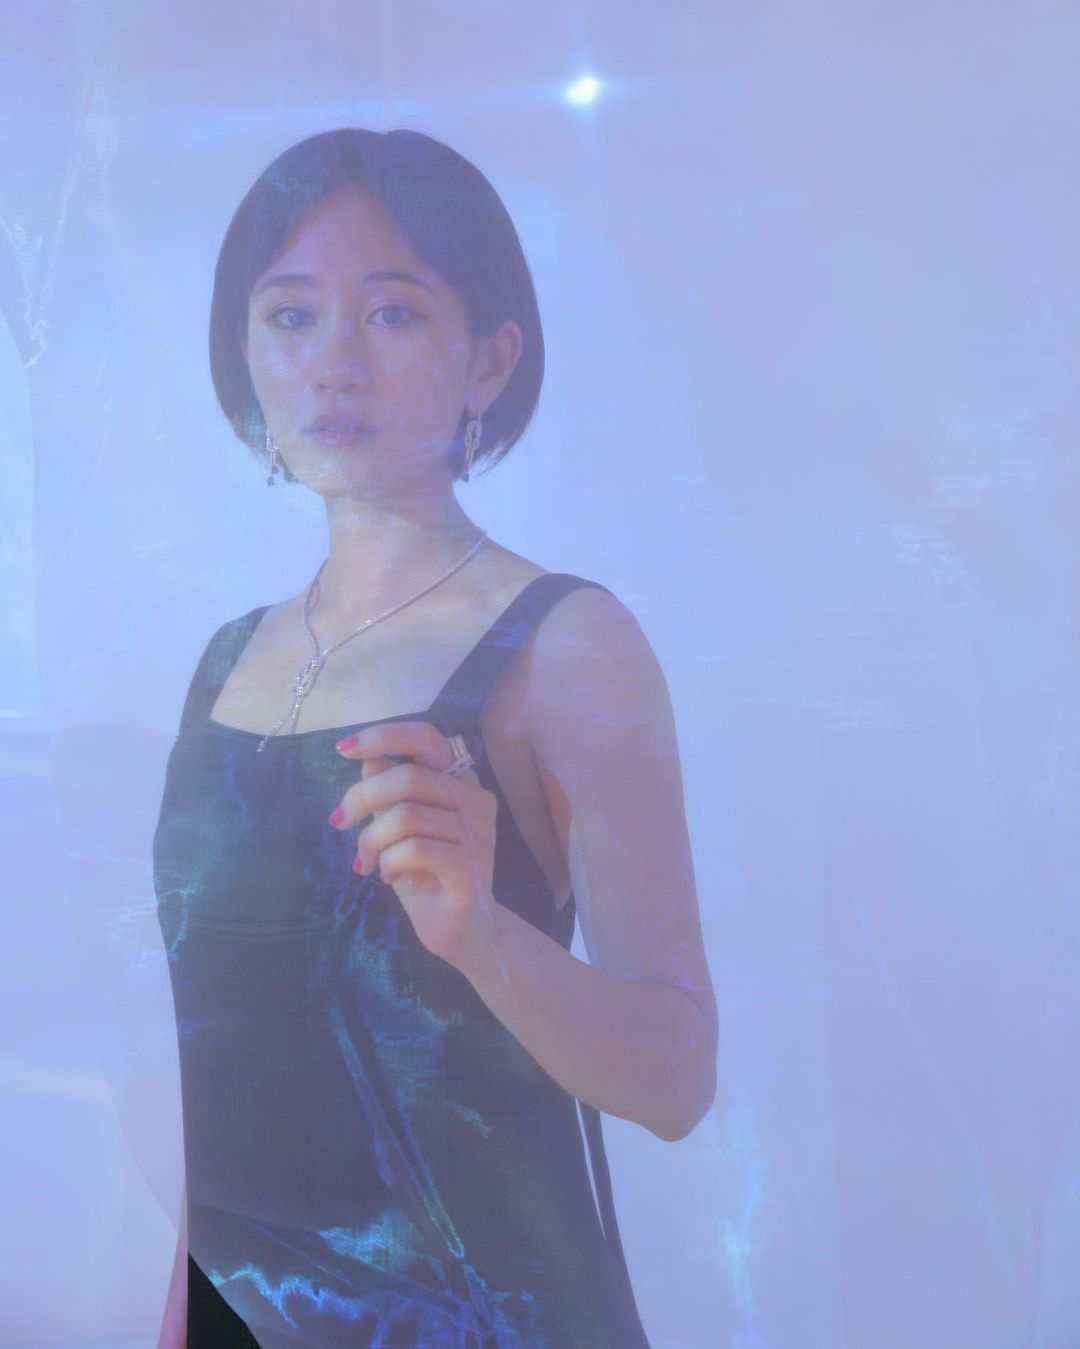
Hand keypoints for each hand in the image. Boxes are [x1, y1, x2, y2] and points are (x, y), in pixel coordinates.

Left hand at [328, 721, 499, 971]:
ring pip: (407, 815)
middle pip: (408, 776)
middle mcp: (475, 800)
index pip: (426, 738)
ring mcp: (478, 834)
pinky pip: (416, 849)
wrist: (458, 931)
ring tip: (365, 862)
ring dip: (372, 840)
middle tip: (340, 823)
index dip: (384, 736)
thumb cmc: (425, 875)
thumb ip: (388, 790)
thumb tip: (368, 757)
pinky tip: (387, 876)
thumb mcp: (396, 828)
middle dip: (362, 798)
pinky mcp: (471, 867)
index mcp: (459, 782)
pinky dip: (389, 861)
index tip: (343, 749)